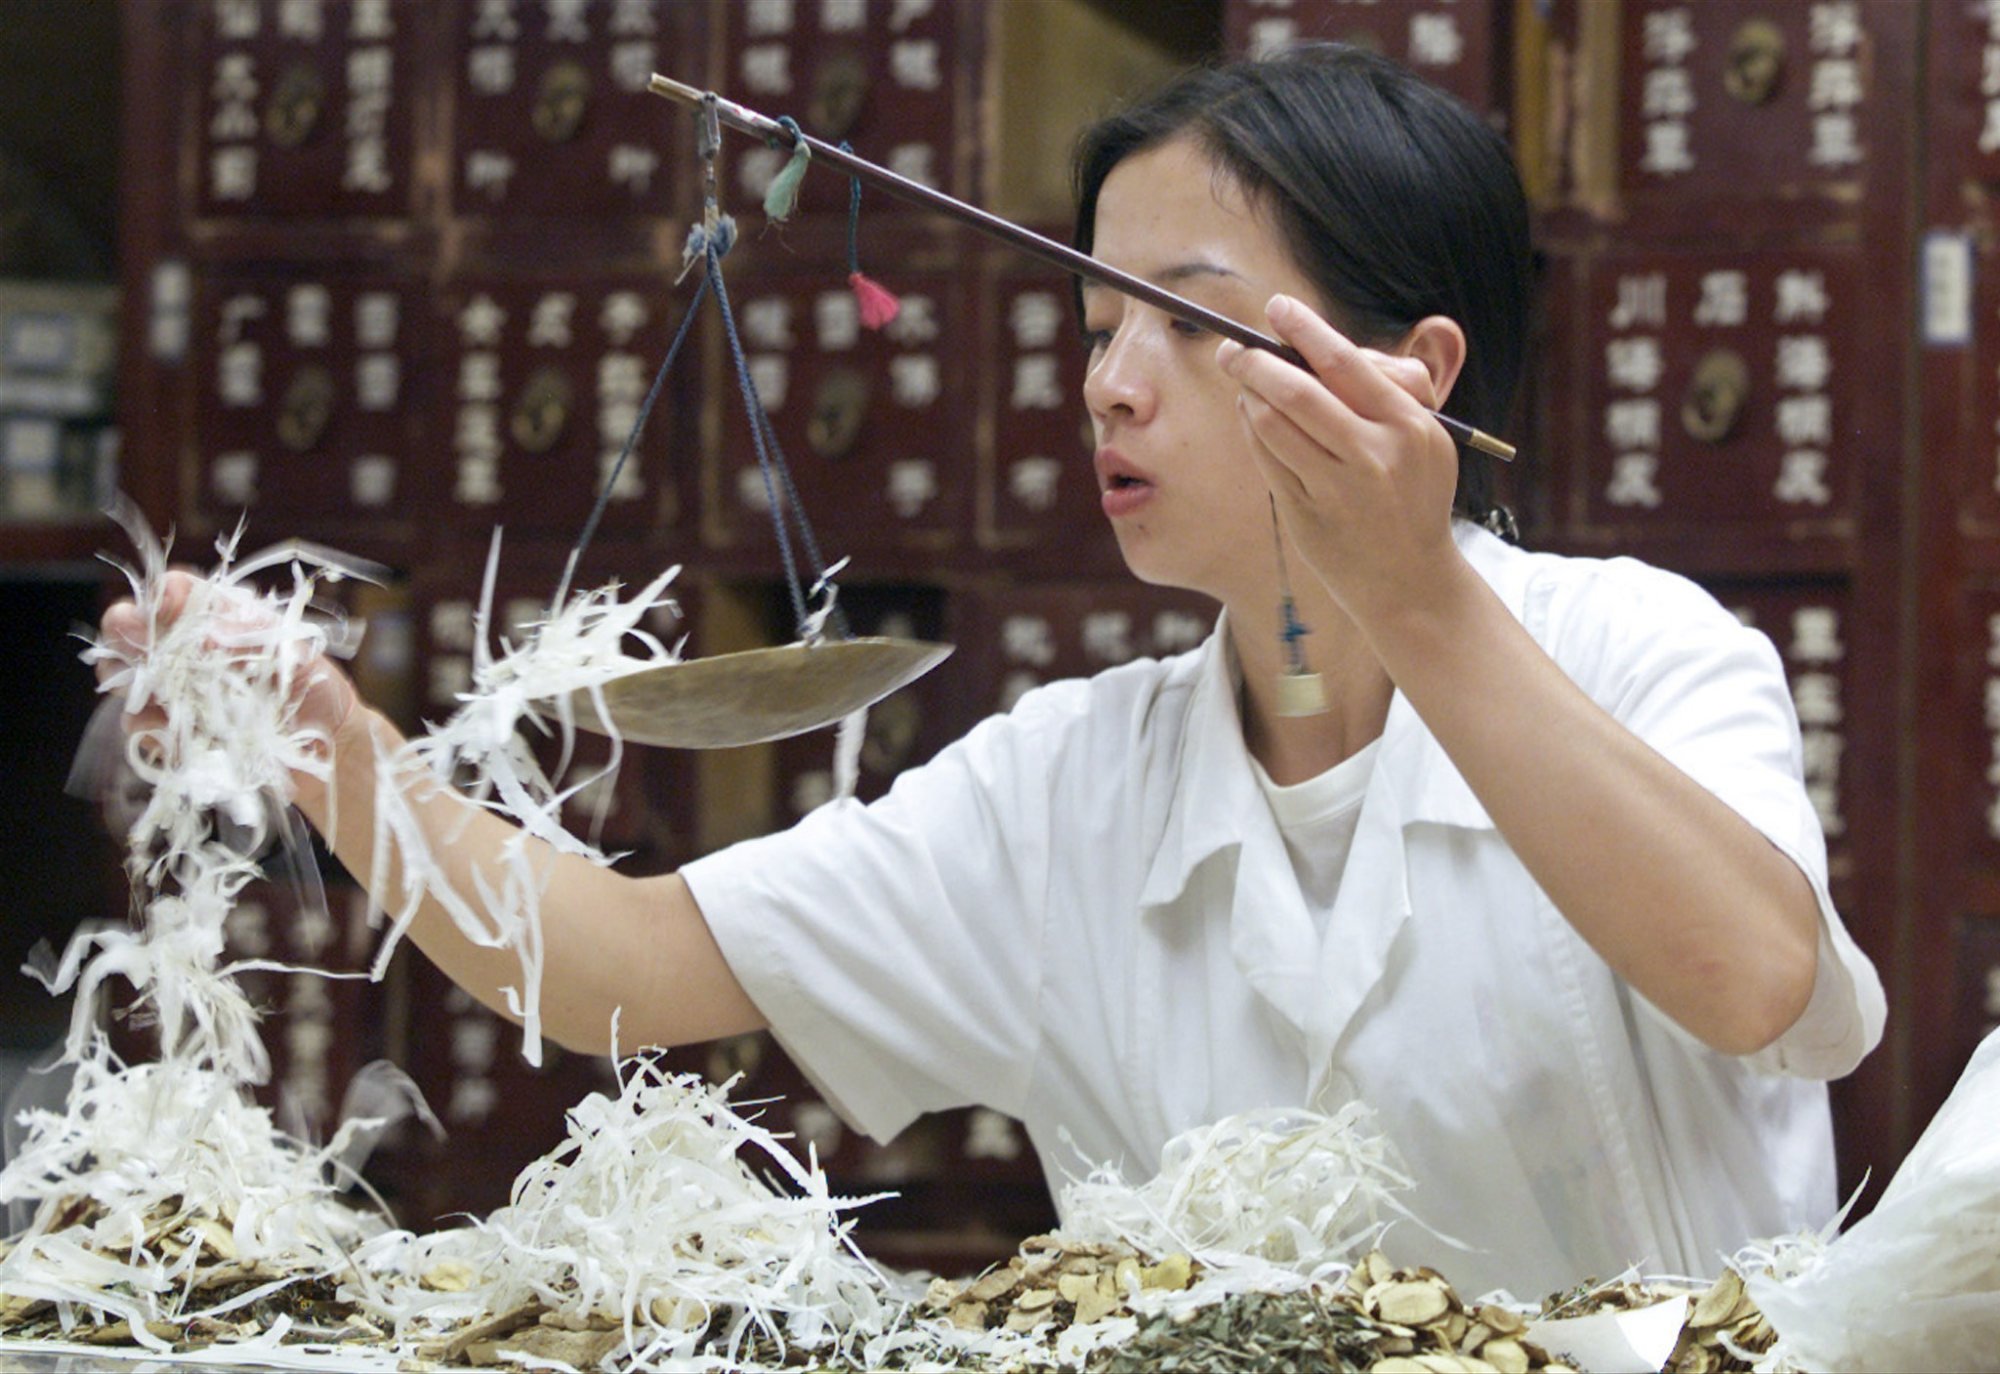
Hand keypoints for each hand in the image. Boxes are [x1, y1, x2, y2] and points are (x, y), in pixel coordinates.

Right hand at [95, 569, 359, 755]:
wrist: (329, 745)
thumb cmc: (317, 687)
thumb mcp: (299, 656)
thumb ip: (256, 639)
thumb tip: (208, 636)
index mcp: (220, 617)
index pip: (178, 592)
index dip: (163, 594)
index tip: (162, 603)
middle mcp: (190, 650)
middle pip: (134, 631)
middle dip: (123, 631)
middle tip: (127, 635)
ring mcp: (178, 690)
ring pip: (128, 678)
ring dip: (131, 683)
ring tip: (153, 692)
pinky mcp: (178, 730)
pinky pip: (144, 728)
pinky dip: (148, 729)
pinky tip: (167, 732)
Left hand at [1216, 294, 1465, 624]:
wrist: (1411, 580)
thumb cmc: (1412, 495)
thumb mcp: (1423, 440)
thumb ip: (1382, 392)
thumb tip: (1316, 347)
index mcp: (1408, 425)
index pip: (1345, 363)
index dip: (1304, 329)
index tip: (1277, 307)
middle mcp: (1373, 455)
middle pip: (1298, 392)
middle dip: (1256, 361)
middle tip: (1234, 347)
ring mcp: (1337, 489)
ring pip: (1272, 425)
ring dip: (1248, 395)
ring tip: (1244, 382)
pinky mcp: (1307, 514)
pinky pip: (1266, 459)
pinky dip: (1252, 430)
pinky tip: (1251, 417)